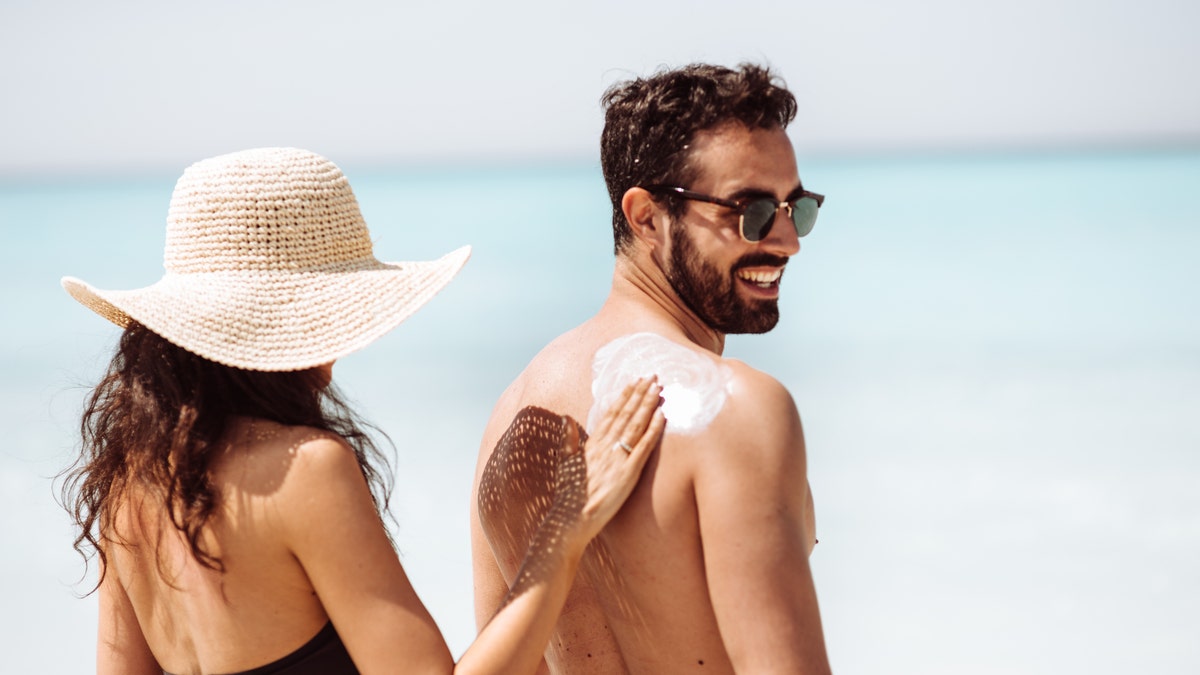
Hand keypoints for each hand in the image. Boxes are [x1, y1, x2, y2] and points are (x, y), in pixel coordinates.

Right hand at [560, 377, 664, 541]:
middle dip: (640, 393)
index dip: (624, 396)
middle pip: (626, 414)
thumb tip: (566, 417)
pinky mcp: (628, 473)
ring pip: (635, 425)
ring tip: (659, 388)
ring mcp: (617, 459)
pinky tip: (662, 415)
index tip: (634, 381)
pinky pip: (643, 447)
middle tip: (653, 376)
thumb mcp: (565, 463)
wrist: (570, 520)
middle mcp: (605, 447)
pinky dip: (653, 429)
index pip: (611, 413)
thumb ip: (567, 439)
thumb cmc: (569, 496)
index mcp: (592, 444)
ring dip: (648, 404)